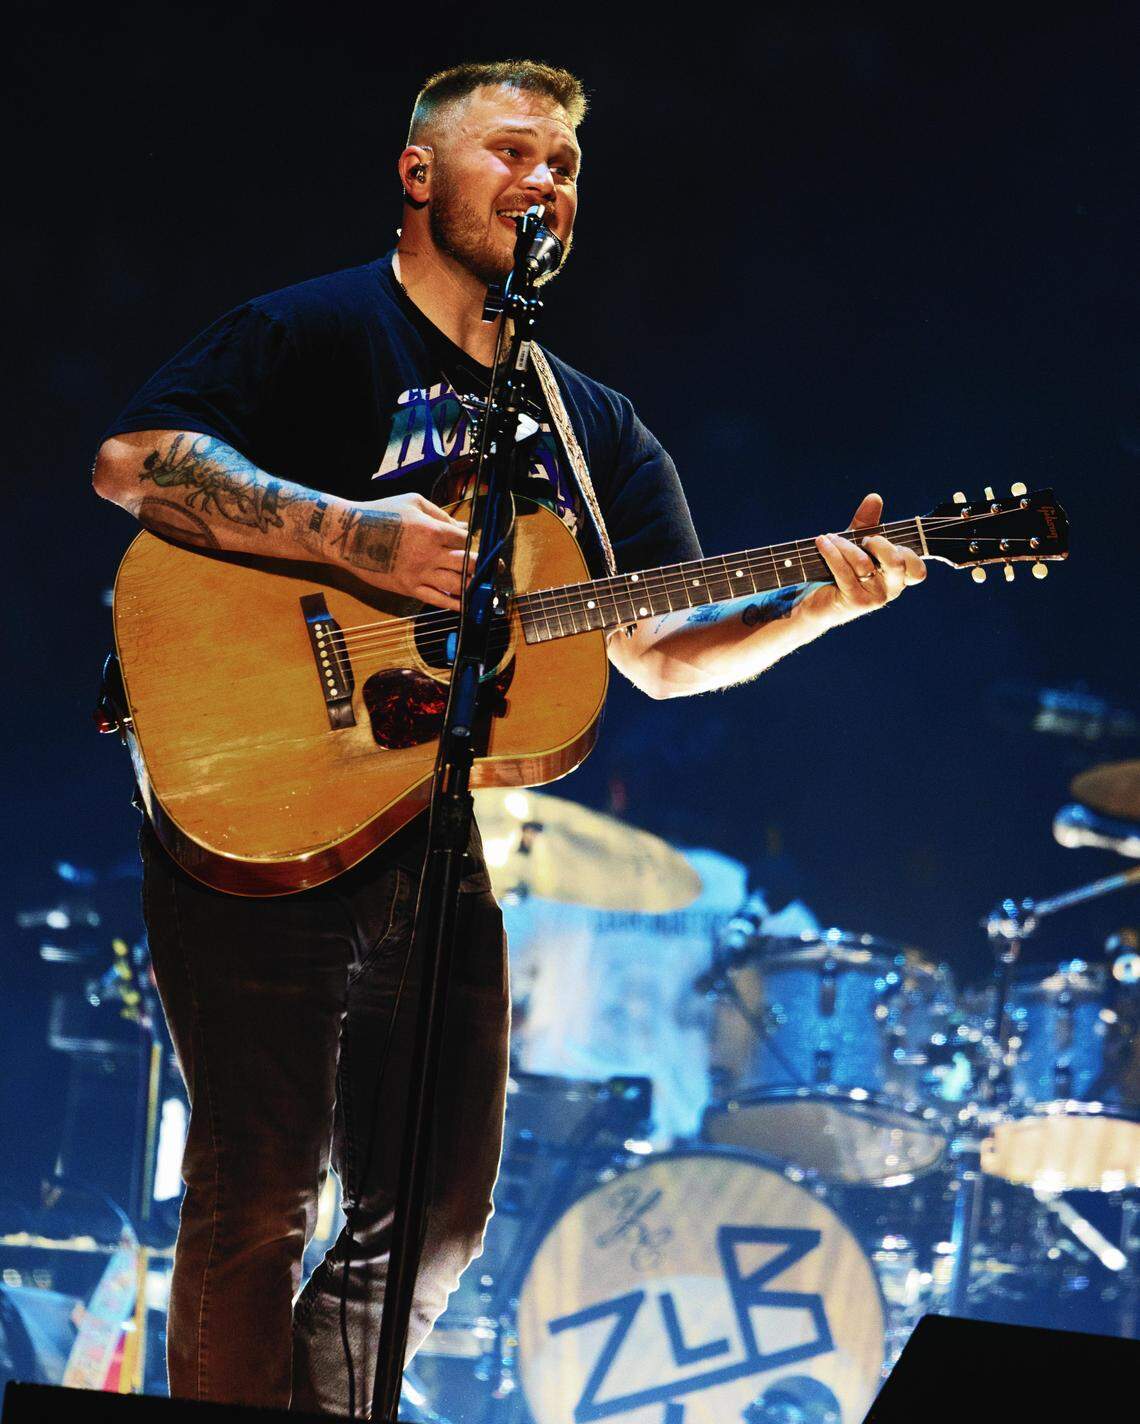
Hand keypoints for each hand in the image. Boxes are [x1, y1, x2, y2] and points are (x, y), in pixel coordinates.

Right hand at [329, 492, 474, 609]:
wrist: (347, 535)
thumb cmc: (379, 513)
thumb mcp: (413, 502)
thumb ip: (441, 515)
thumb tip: (464, 527)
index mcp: (432, 529)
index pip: (466, 539)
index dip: (477, 543)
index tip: (484, 548)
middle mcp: (429, 553)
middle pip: (467, 563)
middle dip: (485, 567)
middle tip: (496, 570)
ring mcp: (418, 573)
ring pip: (456, 584)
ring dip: (474, 588)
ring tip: (485, 589)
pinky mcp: (407, 588)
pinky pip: (437, 600)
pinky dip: (454, 605)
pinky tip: (466, 606)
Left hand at [802, 492, 925, 627]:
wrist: (816, 602)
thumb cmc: (841, 571)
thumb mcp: (856, 544)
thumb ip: (868, 523)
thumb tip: (875, 497)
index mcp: (898, 577)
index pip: (917, 569)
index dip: (906, 552)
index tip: (880, 540)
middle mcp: (891, 589)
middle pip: (897, 562)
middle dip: (877, 543)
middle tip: (861, 539)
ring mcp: (874, 598)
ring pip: (864, 564)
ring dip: (844, 545)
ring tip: (829, 538)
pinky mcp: (854, 602)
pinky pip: (844, 571)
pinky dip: (831, 553)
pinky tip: (821, 543)